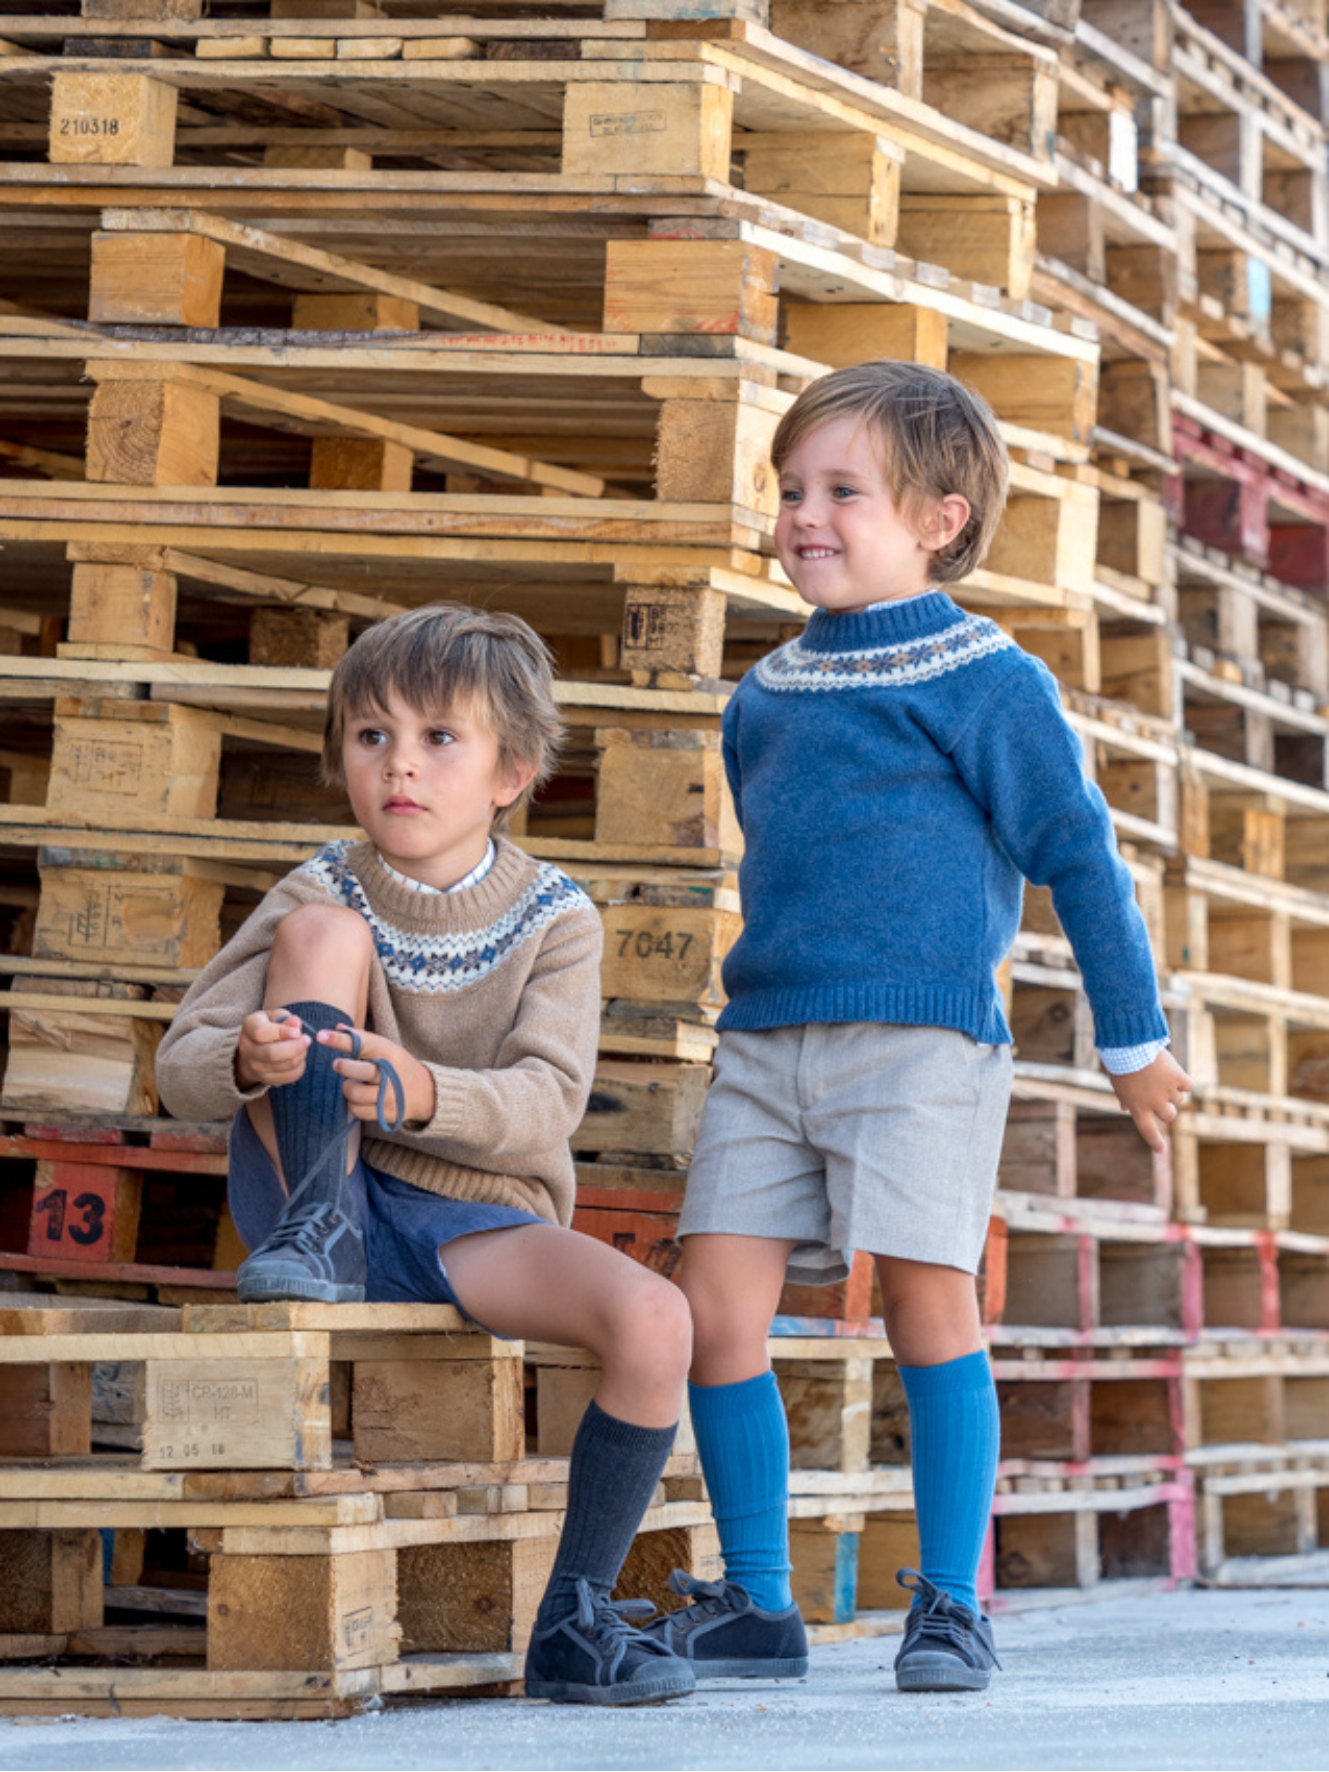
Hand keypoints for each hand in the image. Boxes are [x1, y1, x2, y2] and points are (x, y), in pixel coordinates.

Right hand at [235, 1009, 309, 1090]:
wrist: (257, 1047)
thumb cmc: (270, 1026)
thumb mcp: (276, 1016)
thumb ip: (286, 1018)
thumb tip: (295, 1023)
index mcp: (249, 1027)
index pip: (261, 1033)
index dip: (282, 1032)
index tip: (297, 1032)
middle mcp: (247, 1048)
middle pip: (272, 1053)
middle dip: (295, 1047)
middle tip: (307, 1040)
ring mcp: (254, 1066)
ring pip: (283, 1066)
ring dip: (299, 1056)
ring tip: (303, 1047)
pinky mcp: (265, 1079)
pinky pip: (288, 1076)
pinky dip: (299, 1068)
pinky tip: (299, 1058)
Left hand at [317, 1024, 435, 1128]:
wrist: (425, 1092)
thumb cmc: (398, 1066)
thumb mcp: (386, 1048)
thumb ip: (362, 1039)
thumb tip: (336, 1027)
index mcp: (388, 1053)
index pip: (361, 1043)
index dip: (339, 1040)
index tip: (321, 1035)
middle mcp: (389, 1074)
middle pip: (356, 1071)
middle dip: (343, 1067)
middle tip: (338, 1065)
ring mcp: (388, 1095)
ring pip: (353, 1093)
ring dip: (348, 1088)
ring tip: (354, 1083)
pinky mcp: (385, 1113)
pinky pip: (356, 1110)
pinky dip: (353, 1104)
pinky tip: (361, 1098)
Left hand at [1109, 1050, 1192, 1152]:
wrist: (1130, 1046)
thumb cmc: (1121, 1064)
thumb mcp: (1118, 1084)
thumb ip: (1124, 1098)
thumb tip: (1125, 1108)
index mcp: (1138, 1107)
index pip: (1148, 1130)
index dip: (1155, 1141)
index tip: (1161, 1150)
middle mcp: (1154, 1104)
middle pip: (1169, 1115)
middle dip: (1167, 1108)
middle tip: (1161, 1096)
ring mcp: (1168, 1092)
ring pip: (1178, 1098)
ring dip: (1172, 1089)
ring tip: (1159, 1074)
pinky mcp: (1178, 1078)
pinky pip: (1187, 1084)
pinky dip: (1183, 1079)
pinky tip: (1173, 1071)